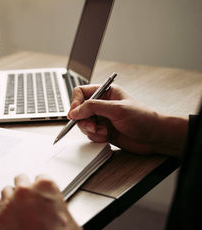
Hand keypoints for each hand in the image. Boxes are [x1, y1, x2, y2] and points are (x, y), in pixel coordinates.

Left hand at [0, 174, 81, 229]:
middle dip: (25, 188)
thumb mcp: (71, 221)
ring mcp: (11, 200)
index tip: (42, 193)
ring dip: (13, 197)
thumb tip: (61, 211)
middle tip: (29, 199)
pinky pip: (0, 204)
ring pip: (8, 190)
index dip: (42, 188)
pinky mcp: (0, 213)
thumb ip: (61, 208)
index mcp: (46, 186)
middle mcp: (26, 190)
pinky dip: (5, 209)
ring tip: (18, 208)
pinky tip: (12, 217)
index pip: (41, 177)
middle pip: (21, 179)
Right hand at [68, 84, 187, 157]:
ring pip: (83, 124)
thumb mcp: (116, 109)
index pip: (81, 93)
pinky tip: (107, 136)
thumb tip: (75, 111)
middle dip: (84, 120)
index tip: (74, 114)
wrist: (155, 137)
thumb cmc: (143, 119)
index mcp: (105, 92)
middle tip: (92, 126)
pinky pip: (90, 134)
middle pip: (79, 110)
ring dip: (91, 130)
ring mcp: (102, 118)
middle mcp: (101, 105)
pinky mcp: (103, 131)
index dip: (75, 102)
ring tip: (104, 131)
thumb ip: (93, 108)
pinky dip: (96, 137)